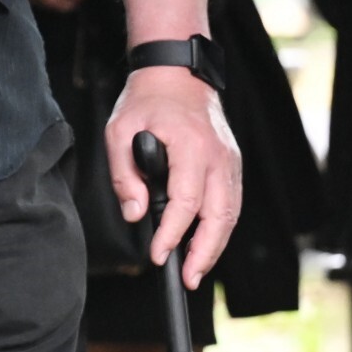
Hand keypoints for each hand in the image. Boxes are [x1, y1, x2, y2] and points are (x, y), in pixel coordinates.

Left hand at [107, 67, 242, 287]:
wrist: (177, 73)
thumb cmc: (147, 99)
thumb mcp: (119, 130)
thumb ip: (124, 174)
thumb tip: (135, 213)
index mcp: (191, 146)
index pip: (186, 201)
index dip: (173, 233)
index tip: (159, 254)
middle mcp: (218, 156)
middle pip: (220, 215)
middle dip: (204, 252)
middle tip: (188, 278)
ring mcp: (230, 160)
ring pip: (231, 213)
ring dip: (216, 245)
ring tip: (196, 270)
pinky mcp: (232, 163)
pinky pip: (232, 202)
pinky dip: (221, 227)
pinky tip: (206, 244)